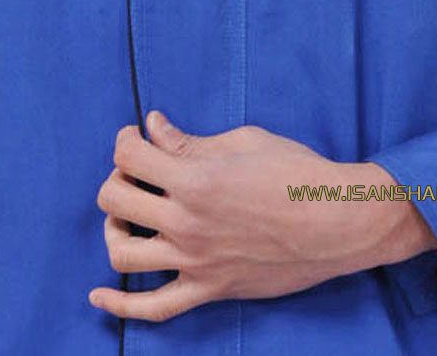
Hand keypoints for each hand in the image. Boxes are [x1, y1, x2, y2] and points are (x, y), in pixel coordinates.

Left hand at [89, 111, 436, 321]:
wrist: (338, 221)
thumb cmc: (296, 172)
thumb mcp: (242, 142)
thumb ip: (189, 141)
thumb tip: (153, 126)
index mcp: (195, 180)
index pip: (130, 156)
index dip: (126, 139)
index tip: (135, 135)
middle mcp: (187, 224)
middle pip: (115, 199)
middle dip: (117, 177)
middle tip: (137, 170)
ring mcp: (196, 262)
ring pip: (122, 252)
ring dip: (113, 227)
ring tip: (127, 214)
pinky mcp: (210, 289)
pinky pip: (154, 308)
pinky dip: (120, 306)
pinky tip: (98, 296)